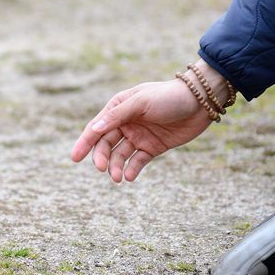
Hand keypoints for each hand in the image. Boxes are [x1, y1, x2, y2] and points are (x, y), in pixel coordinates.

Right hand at [70, 79, 212, 182]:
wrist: (200, 101)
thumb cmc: (168, 96)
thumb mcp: (141, 103)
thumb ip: (117, 116)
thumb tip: (93, 130)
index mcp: (118, 108)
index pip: (96, 128)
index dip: (84, 142)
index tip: (75, 158)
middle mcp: (126, 123)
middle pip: (106, 144)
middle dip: (102, 157)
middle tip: (102, 169)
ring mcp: (139, 136)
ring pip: (120, 155)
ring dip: (116, 166)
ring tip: (118, 178)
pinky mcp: (153, 147)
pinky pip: (138, 161)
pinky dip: (132, 169)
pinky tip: (129, 176)